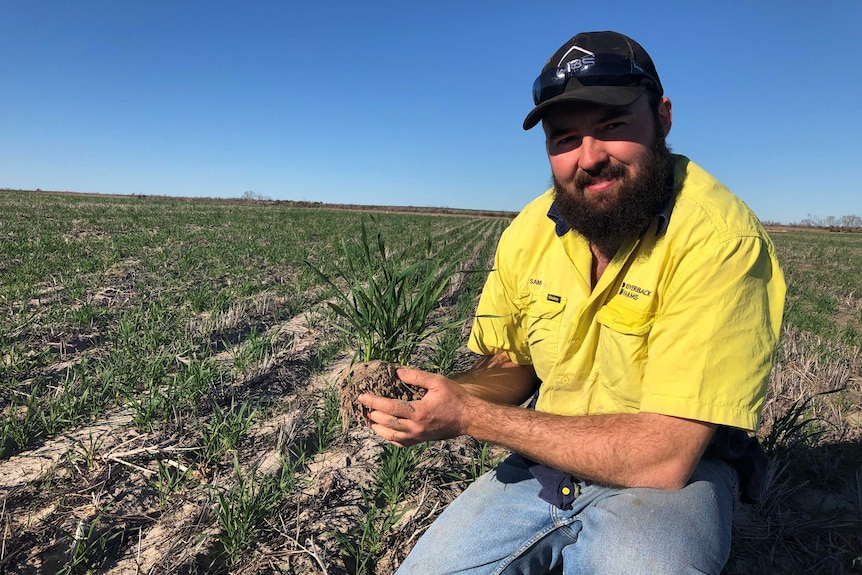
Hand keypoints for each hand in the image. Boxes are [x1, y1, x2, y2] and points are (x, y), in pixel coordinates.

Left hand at [357, 367, 471, 446]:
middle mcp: (415, 427)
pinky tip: (384, 430)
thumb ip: (416, 376)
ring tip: (368, 419)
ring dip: (377, 428)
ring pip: (390, 436)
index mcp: (418, 412)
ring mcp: (417, 436)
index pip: (389, 407)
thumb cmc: (454, 398)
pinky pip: (400, 443)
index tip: (362, 396)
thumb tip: (397, 372)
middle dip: (372, 414)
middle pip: (386, 423)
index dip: (373, 401)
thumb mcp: (437, 382)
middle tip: (363, 406)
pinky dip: (389, 437)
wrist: (468, 418)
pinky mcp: (420, 440)